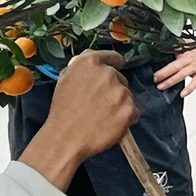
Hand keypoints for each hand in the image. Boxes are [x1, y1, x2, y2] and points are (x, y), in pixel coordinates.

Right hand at [19, 51, 138, 189]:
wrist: (66, 138)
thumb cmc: (63, 111)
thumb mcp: (65, 79)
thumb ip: (81, 68)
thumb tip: (95, 67)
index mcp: (91, 62)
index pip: (114, 58)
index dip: (113, 66)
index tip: (112, 75)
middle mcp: (108, 73)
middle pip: (121, 79)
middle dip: (113, 90)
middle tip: (99, 105)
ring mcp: (121, 91)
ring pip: (127, 96)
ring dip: (119, 105)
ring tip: (102, 117)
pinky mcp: (129, 110)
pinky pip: (133, 112)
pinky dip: (125, 119)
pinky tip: (109, 124)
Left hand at [153, 48, 195, 96]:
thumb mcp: (192, 47)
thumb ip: (181, 50)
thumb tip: (170, 52)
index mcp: (185, 53)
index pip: (171, 58)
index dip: (161, 62)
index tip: (151, 69)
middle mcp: (189, 59)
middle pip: (173, 66)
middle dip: (162, 73)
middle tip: (153, 79)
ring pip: (181, 74)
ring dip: (170, 80)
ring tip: (161, 87)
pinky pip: (195, 82)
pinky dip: (189, 88)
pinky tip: (182, 94)